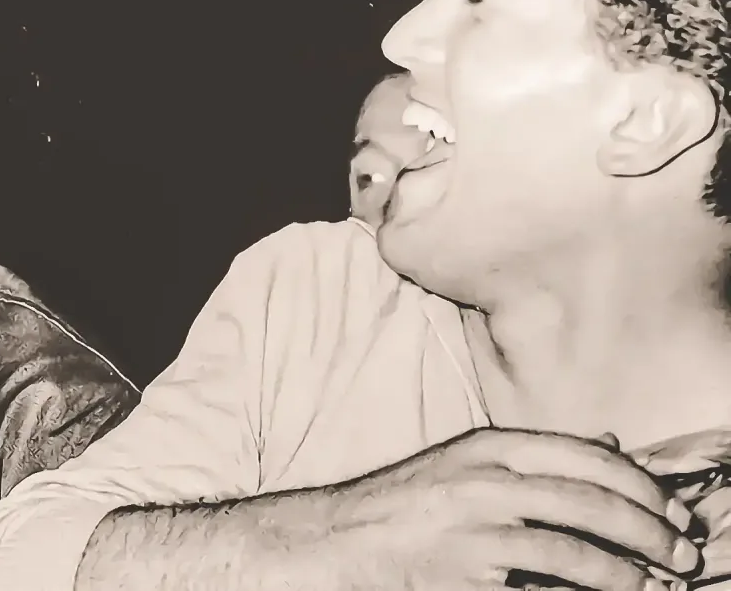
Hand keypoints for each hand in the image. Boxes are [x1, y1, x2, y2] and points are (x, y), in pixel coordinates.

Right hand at [264, 428, 699, 589]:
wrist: (333, 544)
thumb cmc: (401, 505)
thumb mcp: (463, 461)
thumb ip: (533, 454)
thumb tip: (611, 443)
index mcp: (486, 447)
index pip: (584, 456)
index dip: (641, 484)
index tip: (675, 509)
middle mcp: (482, 483)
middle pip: (590, 502)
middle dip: (651, 530)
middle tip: (686, 553)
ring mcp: (473, 535)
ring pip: (575, 552)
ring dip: (629, 575)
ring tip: (657, 586)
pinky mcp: (464, 581)